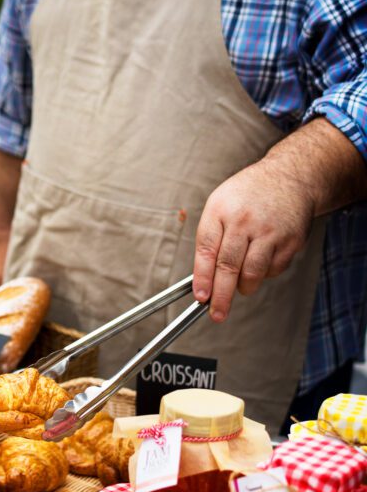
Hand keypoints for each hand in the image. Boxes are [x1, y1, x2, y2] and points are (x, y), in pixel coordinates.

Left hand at [192, 159, 315, 321]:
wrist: (290, 176)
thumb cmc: (247, 196)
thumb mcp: (219, 205)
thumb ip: (210, 238)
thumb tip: (203, 277)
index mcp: (220, 211)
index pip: (207, 250)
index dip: (202, 277)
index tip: (201, 297)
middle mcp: (244, 220)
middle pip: (228, 266)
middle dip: (221, 296)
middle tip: (216, 314)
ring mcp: (269, 230)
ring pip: (252, 272)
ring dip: (244, 287)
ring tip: (240, 287)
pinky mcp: (290, 240)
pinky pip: (273, 269)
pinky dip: (264, 274)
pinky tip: (262, 261)